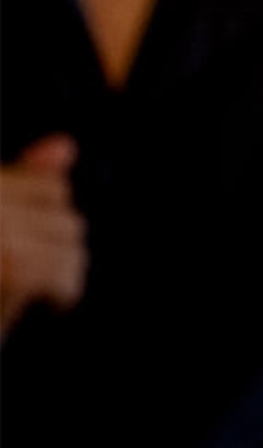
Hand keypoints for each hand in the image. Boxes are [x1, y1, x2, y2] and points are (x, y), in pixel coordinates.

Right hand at [0, 134, 85, 330]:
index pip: (49, 187)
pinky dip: (65, 290)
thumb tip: (64, 146)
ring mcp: (1, 234)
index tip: (31, 248)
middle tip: (34, 274)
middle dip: (58, 245)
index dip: (48, 221)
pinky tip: (47, 302)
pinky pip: (64, 269)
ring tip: (38, 287)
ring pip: (70, 238)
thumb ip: (24, 183)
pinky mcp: (13, 265)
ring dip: (64, 268)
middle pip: (63, 211)